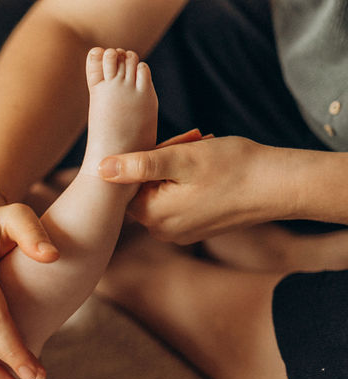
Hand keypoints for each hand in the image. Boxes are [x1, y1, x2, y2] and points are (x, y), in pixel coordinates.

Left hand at [98, 134, 282, 243]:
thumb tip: (100, 169)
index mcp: (152, 217)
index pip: (126, 184)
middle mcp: (161, 232)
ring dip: (178, 166)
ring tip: (204, 150)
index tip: (172, 146)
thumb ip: (137, 165)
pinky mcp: (196, 228)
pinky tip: (211, 167)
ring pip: (163, 190)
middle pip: (144, 187)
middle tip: (192, 142)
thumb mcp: (180, 159)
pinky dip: (190, 180)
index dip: (145, 158)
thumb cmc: (234, 168)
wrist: (281, 186)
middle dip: (163, 160)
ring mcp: (180, 233)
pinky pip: (180, 200)